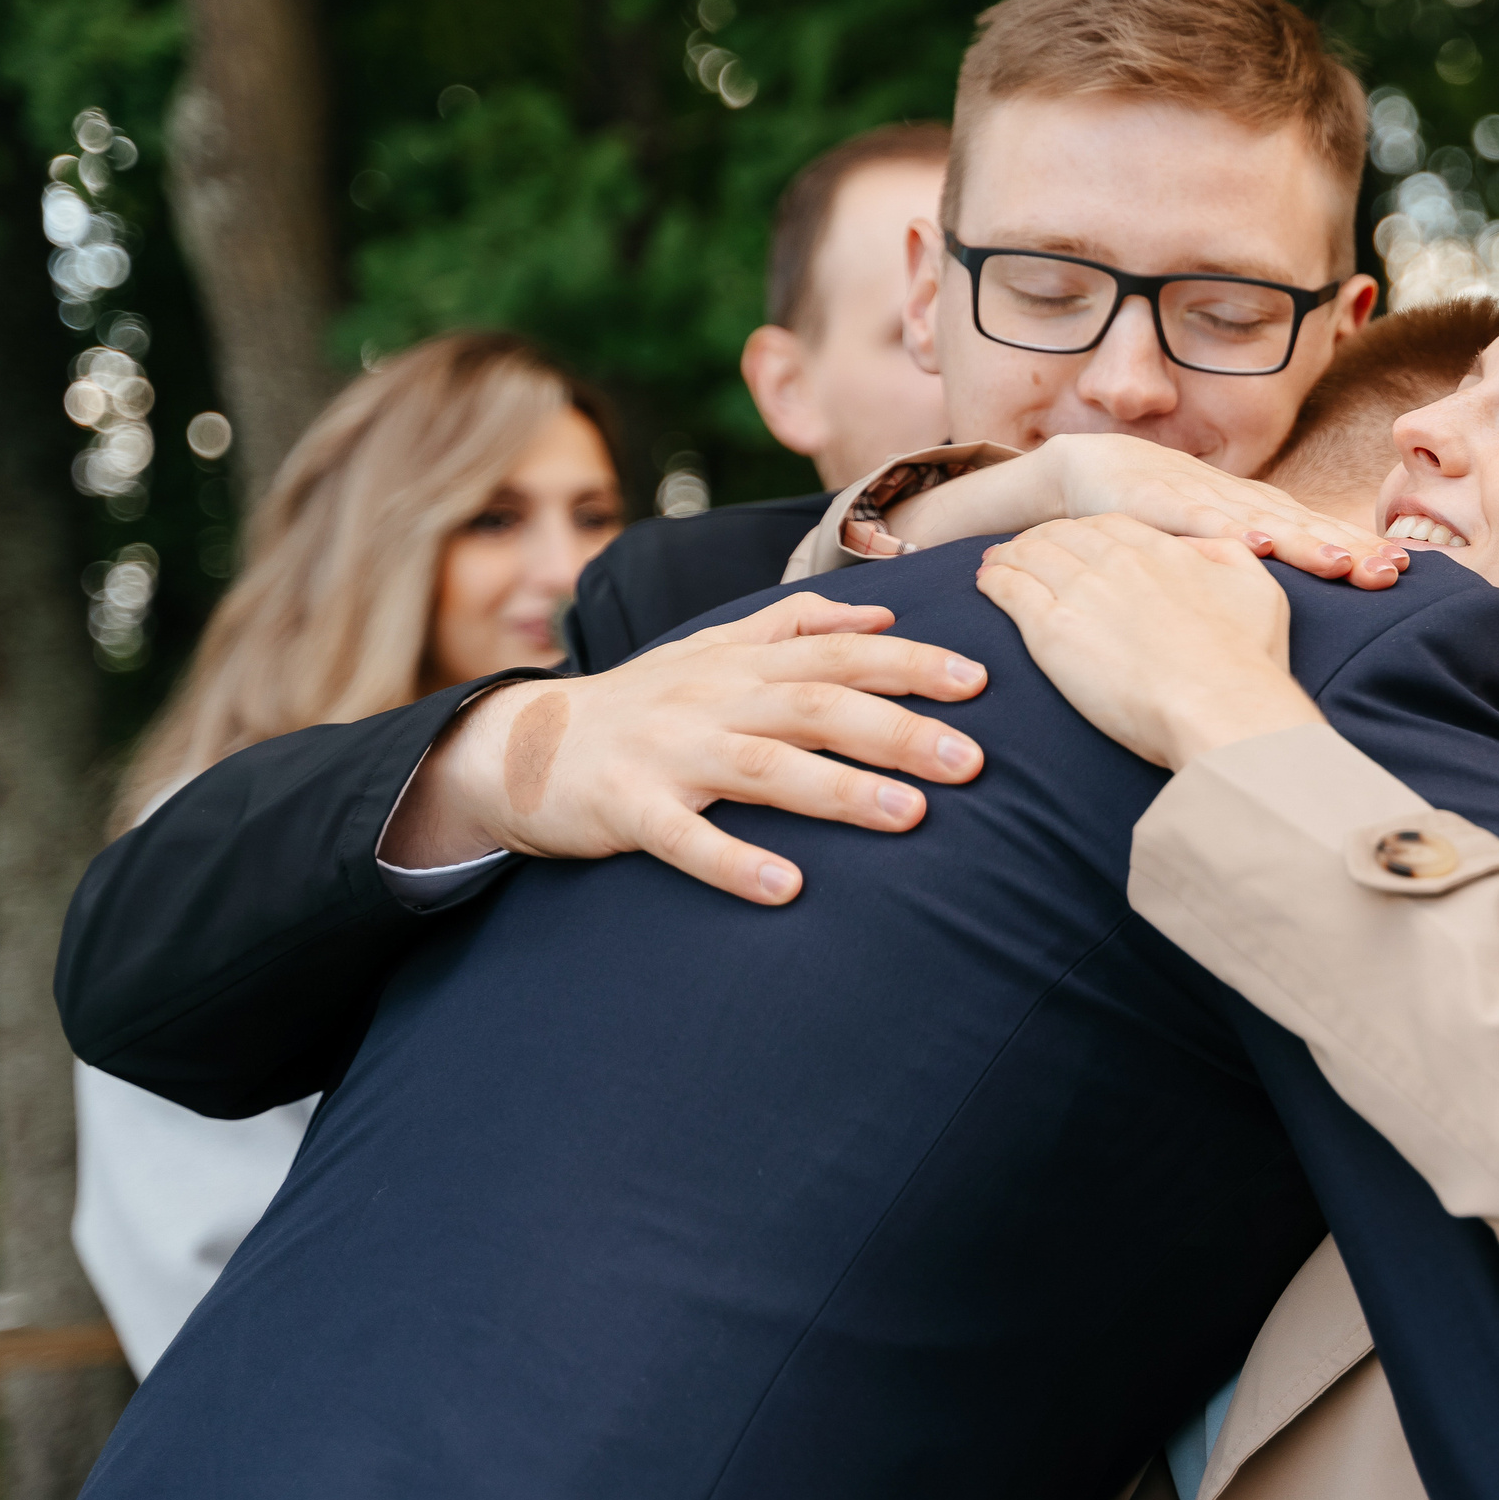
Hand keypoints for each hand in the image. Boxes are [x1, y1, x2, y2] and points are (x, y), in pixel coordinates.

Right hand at [380, 592, 987, 903]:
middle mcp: (713, 698)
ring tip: (909, 817)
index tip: (982, 682)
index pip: (841, 653)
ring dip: (840, 792)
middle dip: (901, 731)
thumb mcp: (711, 649)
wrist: (517, 745)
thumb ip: (795, 625)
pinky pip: (683, 838)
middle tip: (975, 762)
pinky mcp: (626, 806)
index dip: (911, 663)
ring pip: (765, 766)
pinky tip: (785, 888)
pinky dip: (733, 861)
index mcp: (741, 663)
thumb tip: (880, 611)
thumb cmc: (639, 703)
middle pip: (819, 706)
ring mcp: (669, 751)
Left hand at [974, 515, 1324, 770]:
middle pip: (1063, 535)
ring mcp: (1082, 591)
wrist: (1224, 708)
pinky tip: (985, 583)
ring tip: (994, 564)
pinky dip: (994, 581)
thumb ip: (1231, 557)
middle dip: (1040, 539)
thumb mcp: (1259, 591)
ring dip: (1009, 555)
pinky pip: (1009, 590)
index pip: (1108, 526)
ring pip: (1030, 555)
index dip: (1083, 533)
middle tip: (1021, 550)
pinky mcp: (1052, 630)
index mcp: (1162, 548)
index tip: (1072, 543)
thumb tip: (1206, 548)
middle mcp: (1117, 560)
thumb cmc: (1249, 661)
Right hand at [1030, 433, 1407, 589]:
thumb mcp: (1212, 542)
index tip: (1407, 570)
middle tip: (1394, 568)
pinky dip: (1230, 532)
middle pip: (1305, 527)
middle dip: (1351, 548)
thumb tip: (1291, 617)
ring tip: (1343, 564)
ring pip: (1263, 524)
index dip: (1361, 547)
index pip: (1319, 532)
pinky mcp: (1158, 504)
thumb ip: (1252, 568)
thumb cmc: (1158, 513)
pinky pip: (1198, 522)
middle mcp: (1239, 505)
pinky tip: (1256, 544)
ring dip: (1305, 543)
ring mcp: (1201, 500)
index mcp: (1256, 515)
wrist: (1084, 471)